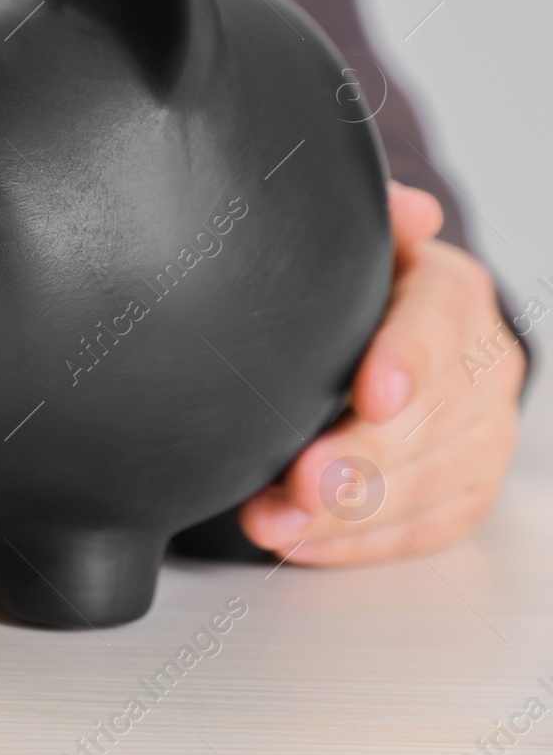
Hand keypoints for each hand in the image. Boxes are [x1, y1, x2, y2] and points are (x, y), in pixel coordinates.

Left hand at [239, 181, 524, 563]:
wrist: (393, 337)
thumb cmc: (362, 293)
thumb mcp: (361, 249)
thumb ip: (376, 225)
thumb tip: (409, 210)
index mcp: (452, 296)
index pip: (440, 325)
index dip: (409, 361)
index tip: (371, 395)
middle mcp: (482, 367)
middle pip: (431, 422)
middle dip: (361, 460)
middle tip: (298, 483)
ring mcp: (482, 435)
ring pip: (425, 486)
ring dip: (344, 515)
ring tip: (271, 522)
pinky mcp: (465, 491)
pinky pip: (419, 531)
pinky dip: (354, 544)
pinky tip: (298, 544)